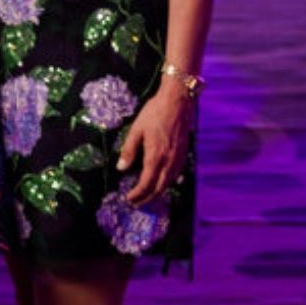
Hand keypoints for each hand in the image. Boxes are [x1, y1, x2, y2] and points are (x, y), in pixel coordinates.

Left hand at [115, 82, 192, 204]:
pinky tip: (161, 182)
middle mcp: (169, 161)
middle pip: (159, 188)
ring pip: (169, 183)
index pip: (146, 184)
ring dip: (158, 192)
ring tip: (147, 196)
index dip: (137, 194)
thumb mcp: (137, 130)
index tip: (128, 198)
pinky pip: (176, 175)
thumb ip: (129, 150)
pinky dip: (167, 183)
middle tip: (136, 203)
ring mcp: (178, 159)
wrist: (177, 101)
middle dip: (147, 198)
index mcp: (156, 156)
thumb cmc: (154, 113)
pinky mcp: (184, 154)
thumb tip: (121, 168)